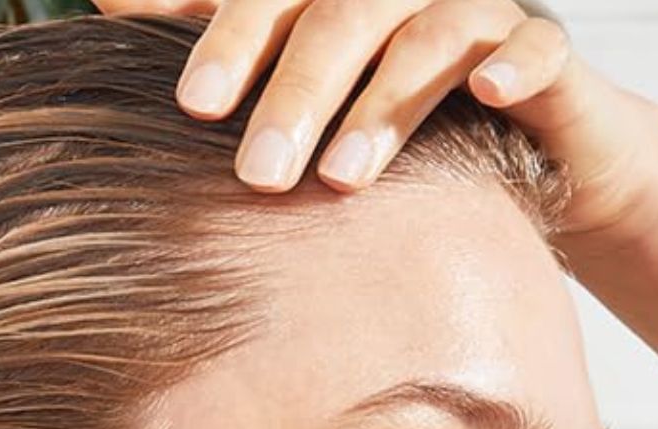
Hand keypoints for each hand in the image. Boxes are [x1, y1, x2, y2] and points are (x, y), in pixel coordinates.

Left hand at [91, 0, 657, 239]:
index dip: (227, 37)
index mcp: (330, 4)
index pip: (270, 4)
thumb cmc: (390, 126)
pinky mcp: (545, 55)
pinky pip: (540, 45)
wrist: (528, 149)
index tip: (187, 101)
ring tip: (340, 181)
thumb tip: (111, 2)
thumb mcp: (303, 95)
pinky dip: (517, 63)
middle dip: (291, 93)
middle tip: (255, 174)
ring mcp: (475, 15)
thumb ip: (227, 55)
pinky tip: (491, 91)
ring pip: (426, 35)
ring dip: (383, 105)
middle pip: (335, 18)